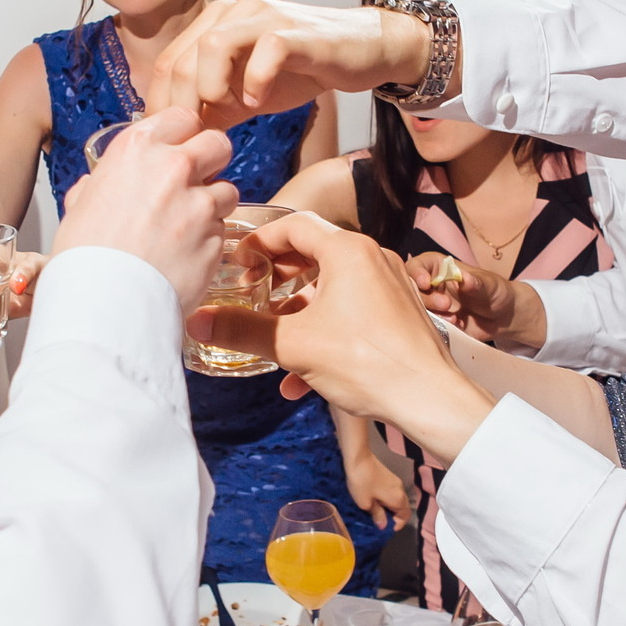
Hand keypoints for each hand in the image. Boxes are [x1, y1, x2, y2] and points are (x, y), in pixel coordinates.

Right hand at [51, 108, 237, 308]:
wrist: (103, 304)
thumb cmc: (85, 258)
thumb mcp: (78, 208)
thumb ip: (98, 186)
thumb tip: (97, 184)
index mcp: (137, 150)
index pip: (182, 117)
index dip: (184, 135)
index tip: (179, 150)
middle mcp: (173, 168)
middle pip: (218, 144)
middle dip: (212, 162)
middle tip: (195, 184)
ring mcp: (199, 204)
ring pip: (227, 191)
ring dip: (212, 207)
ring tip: (185, 230)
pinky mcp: (216, 238)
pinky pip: (222, 232)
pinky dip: (209, 243)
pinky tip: (184, 258)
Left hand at [148, 0, 438, 128]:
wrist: (360, 50)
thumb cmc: (301, 69)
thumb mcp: (246, 95)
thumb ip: (214, 110)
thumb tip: (181, 142)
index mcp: (214, 24)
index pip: (166, 63)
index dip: (159, 104)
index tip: (167, 142)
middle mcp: (233, 12)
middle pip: (182, 57)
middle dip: (179, 105)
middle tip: (192, 140)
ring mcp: (263, 16)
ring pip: (212, 45)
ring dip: (210, 86)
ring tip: (227, 112)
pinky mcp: (294, 30)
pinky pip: (265, 50)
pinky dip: (256, 81)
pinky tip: (260, 102)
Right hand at [185, 213, 495, 464]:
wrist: (429, 399)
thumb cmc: (367, 361)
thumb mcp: (293, 345)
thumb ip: (242, 329)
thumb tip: (196, 320)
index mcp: (348, 250)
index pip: (293, 226)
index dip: (259, 241)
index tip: (237, 261)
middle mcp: (373, 258)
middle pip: (313, 255)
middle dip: (277, 279)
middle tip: (250, 294)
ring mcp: (390, 286)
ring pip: (331, 290)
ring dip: (298, 314)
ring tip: (273, 339)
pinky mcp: (398, 314)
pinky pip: (352, 313)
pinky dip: (324, 333)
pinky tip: (302, 377)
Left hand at [344, 447, 411, 533]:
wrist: (358, 458)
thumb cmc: (361, 482)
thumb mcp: (366, 503)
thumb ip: (377, 515)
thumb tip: (383, 525)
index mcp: (398, 499)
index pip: (405, 516)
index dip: (398, 525)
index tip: (386, 529)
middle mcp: (400, 490)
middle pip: (403, 508)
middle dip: (394, 517)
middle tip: (381, 522)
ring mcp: (396, 482)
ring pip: (398, 500)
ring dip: (390, 508)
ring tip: (377, 512)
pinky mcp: (389, 476)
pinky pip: (393, 493)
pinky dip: (387, 500)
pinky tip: (376, 500)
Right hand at [404, 251, 544, 349]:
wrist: (504, 317)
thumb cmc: (496, 291)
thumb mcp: (490, 285)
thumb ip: (476, 283)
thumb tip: (465, 279)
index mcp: (440, 268)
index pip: (418, 265)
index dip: (416, 272)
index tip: (425, 283)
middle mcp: (432, 286)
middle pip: (413, 290)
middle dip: (427, 298)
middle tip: (447, 304)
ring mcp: (433, 306)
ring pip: (417, 310)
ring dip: (432, 314)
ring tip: (454, 318)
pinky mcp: (438, 323)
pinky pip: (429, 326)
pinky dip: (439, 328)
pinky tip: (456, 325)